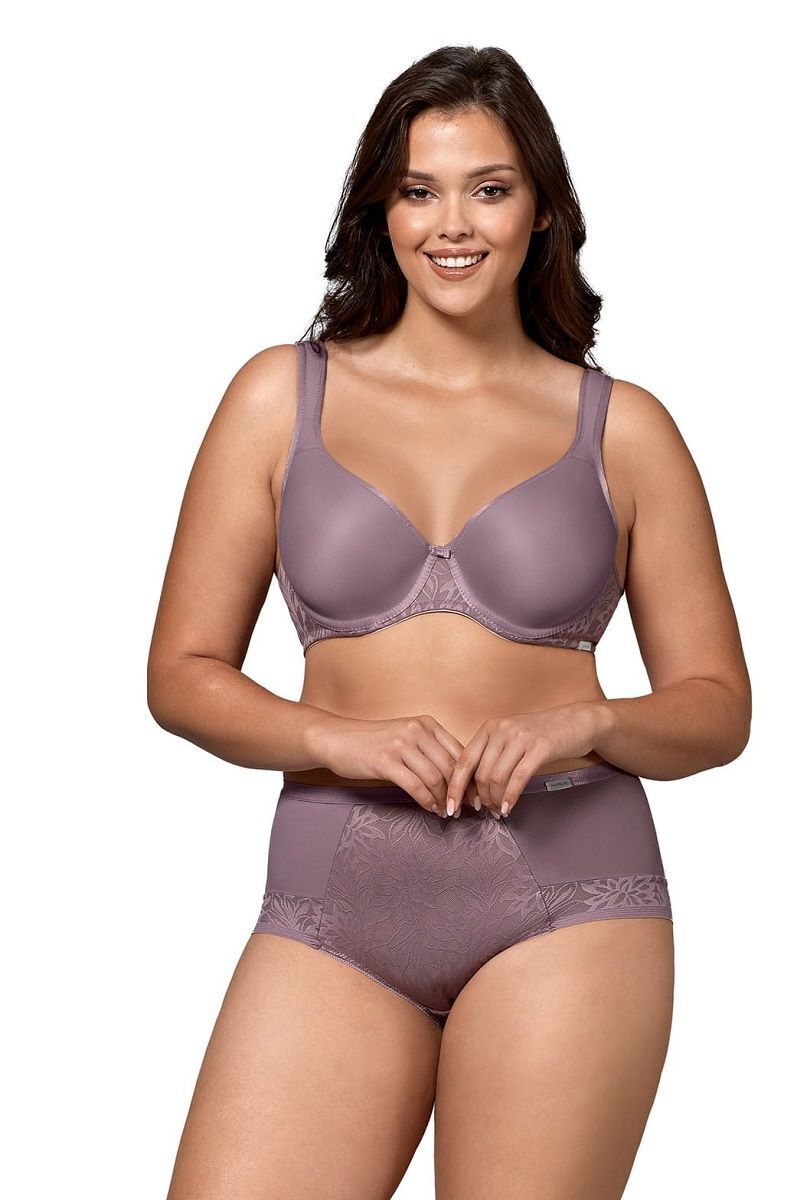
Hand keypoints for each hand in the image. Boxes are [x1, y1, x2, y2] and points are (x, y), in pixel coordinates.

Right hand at [309, 714, 464, 813]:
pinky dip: (427, 801)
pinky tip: (430, 809)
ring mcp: (401, 745)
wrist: (338, 738)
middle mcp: (417, 730)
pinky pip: (415, 786)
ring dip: (443, 799)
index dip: (471, 777)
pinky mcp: (385, 761)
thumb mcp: (407, 737)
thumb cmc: (374, 741)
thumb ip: (431, 750)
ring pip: (435, 778)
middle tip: (464, 809)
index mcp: (427, 724)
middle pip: (451, 767)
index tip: (475, 795)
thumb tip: (459, 777)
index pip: (460, 752)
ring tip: (446, 811)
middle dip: (460, 792)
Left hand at [446, 703, 605, 818]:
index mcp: (489, 728)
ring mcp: (521, 737)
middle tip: (486, 811)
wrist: (575, 721)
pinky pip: (519, 778)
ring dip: (495, 800)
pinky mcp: (541, 747)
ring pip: (497, 777)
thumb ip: (490, 756)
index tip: (451, 807)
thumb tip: (470, 788)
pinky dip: (510, 797)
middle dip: (481, 798)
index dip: (455, 787)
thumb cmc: (540, 734)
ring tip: (498, 811)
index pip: (463, 760)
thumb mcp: (509, 738)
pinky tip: (508, 808)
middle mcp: (502, 729)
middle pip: (480, 773)